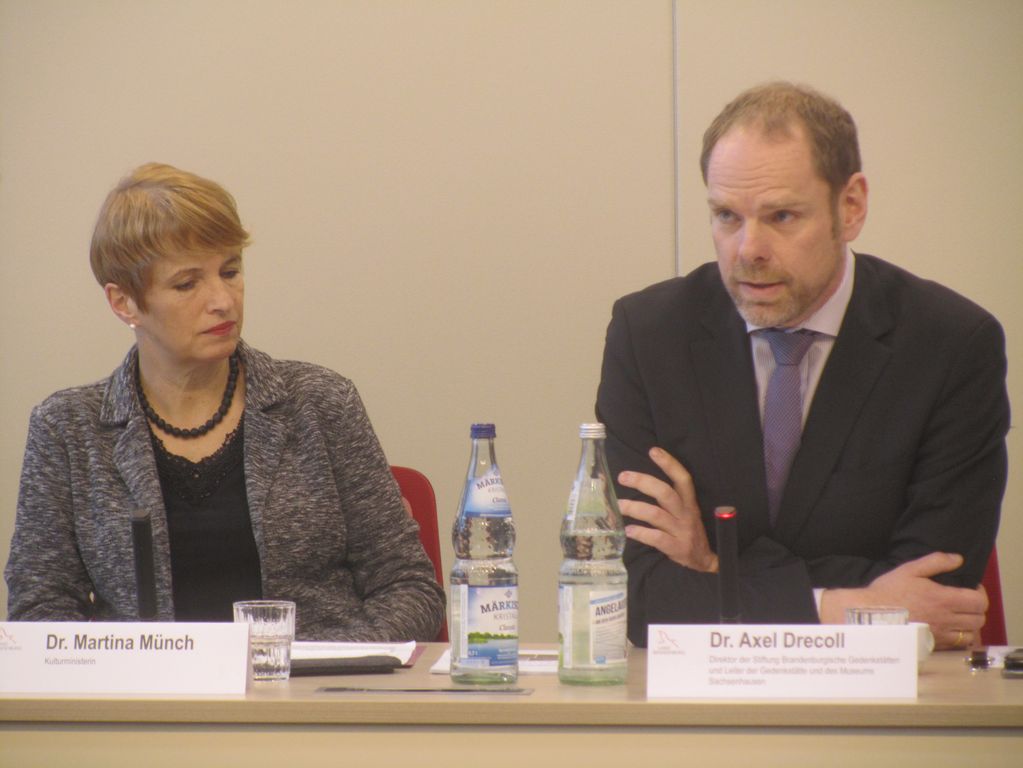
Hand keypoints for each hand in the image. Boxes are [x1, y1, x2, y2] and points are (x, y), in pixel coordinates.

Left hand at [617, 447, 717, 572]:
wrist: (705, 562)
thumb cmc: (688, 532)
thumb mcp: (685, 512)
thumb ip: (668, 499)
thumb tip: (639, 481)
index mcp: (689, 503)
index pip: (683, 478)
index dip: (669, 463)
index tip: (653, 450)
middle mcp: (686, 514)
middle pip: (665, 493)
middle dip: (643, 482)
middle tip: (622, 476)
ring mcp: (681, 531)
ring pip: (656, 515)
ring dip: (635, 508)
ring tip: (619, 505)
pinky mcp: (676, 548)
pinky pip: (656, 538)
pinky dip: (641, 533)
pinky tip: (628, 530)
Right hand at [820, 552, 987, 648]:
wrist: (871, 614)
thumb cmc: (888, 591)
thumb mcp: (910, 569)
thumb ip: (936, 562)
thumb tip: (957, 559)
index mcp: (943, 599)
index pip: (979, 602)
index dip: (980, 594)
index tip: (971, 589)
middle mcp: (946, 619)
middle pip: (979, 619)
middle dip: (976, 608)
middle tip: (965, 601)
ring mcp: (941, 634)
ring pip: (971, 633)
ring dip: (969, 624)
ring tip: (958, 616)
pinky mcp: (934, 644)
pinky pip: (957, 644)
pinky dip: (959, 636)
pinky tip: (948, 627)